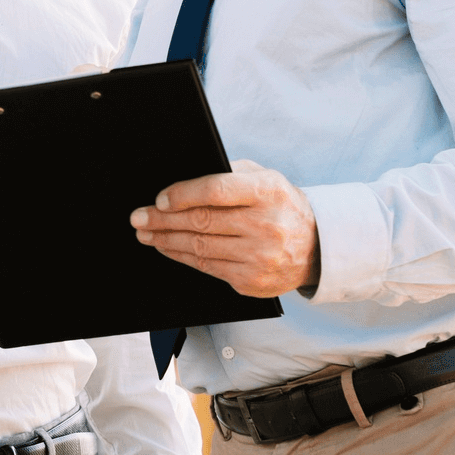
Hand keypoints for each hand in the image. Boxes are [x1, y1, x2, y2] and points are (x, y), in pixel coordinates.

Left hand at [132, 159, 320, 297]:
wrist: (316, 246)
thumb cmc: (279, 205)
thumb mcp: (264, 178)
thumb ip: (228, 173)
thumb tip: (182, 181)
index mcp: (268, 192)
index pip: (216, 191)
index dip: (182, 195)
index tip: (159, 199)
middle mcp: (266, 226)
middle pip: (202, 222)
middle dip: (162, 220)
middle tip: (138, 218)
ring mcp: (260, 257)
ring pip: (200, 248)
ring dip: (166, 240)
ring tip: (146, 233)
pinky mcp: (252, 281)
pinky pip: (207, 268)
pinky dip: (182, 257)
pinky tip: (168, 248)